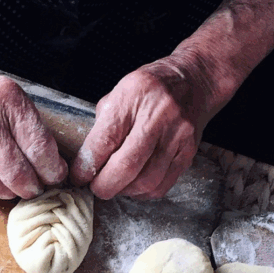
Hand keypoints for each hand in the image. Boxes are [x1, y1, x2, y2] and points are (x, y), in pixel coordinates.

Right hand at [0, 56, 67, 200]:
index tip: (56, 175)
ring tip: (12, 182)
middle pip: (20, 174)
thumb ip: (26, 123)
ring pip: (0, 187)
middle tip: (37, 187)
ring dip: (11, 191)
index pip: (40, 146)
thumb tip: (49, 161)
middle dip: (34, 187)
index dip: (53, 169)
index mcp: (7, 99)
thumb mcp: (3, 92)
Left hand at [70, 57, 221, 199]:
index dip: (87, 165)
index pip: (105, 139)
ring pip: (146, 180)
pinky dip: (143, 192)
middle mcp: (158, 116)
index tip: (78, 176)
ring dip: (124, 191)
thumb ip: (104, 125)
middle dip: (105, 185)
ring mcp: (177, 136)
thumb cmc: (151, 88)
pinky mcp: (189, 152)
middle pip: (127, 165)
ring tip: (115, 185)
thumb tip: (87, 161)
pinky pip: (163, 184)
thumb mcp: (120, 93)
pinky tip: (134, 185)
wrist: (196, 80)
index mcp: (133, 95)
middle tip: (95, 188)